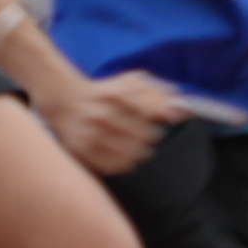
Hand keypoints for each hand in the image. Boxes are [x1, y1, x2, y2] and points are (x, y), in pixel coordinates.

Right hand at [34, 63, 186, 176]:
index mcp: (112, 93)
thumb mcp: (130, 82)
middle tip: (152, 136)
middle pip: (140, 135)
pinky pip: (112, 165)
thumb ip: (157, 92)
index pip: (146, 110)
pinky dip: (125, 164)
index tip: (167, 117)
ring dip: (140, 153)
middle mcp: (99, 113)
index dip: (160, 115)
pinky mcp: (81, 149)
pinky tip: (128, 158)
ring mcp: (89, 133)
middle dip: (152, 136)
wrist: (65, 100)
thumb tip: (182, 110)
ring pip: (128, 153)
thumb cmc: (105, 91)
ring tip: (142, 149)